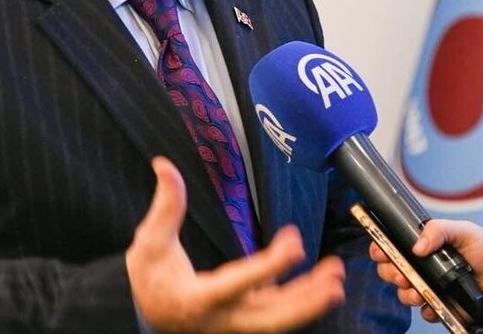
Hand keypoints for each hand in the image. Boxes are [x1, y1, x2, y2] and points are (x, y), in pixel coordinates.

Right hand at [127, 157, 345, 332]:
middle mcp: (222, 318)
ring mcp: (235, 323)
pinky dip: (298, 301)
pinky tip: (318, 283)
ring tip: (335, 278)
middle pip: (270, 317)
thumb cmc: (149, 278)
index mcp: (199, 299)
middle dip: (304, 301)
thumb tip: (165, 165)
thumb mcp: (149, 242)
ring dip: (309, 301)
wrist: (148, 314)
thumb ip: (165, 206)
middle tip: (332, 280)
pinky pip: (275, 312)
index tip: (295, 246)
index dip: (269, 266)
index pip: (238, 283)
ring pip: (278, 318)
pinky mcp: (243, 321)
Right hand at [368, 218, 482, 322]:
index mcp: (424, 246)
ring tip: (416, 290)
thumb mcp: (463, 230)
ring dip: (405, 293)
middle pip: (391, 271)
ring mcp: (430, 287)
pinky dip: (426, 309)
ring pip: (404, 293)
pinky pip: (425, 311)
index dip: (381, 249)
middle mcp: (422, 267)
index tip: (381, 251)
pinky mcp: (441, 305)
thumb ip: (439, 230)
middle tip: (400, 273)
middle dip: (390, 272)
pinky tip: (433, 303)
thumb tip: (417, 246)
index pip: (392, 246)